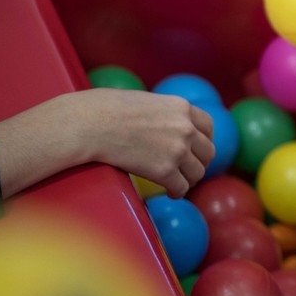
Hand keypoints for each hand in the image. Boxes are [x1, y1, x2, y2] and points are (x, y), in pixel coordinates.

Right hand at [74, 89, 215, 197]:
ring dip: (189, 180)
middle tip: (188, 170)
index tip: (196, 149)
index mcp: (182, 107)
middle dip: (199, 162)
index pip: (208, 125)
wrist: (88, 124)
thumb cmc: (105, 110)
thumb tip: (165, 125)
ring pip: (197, 173)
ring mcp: (177, 150)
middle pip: (208, 152)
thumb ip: (163, 114)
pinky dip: (177, 192)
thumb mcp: (145, 102)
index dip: (204, 139)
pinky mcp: (165, 170)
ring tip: (178, 183)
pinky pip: (181, 187)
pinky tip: (170, 193)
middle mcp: (186, 128)